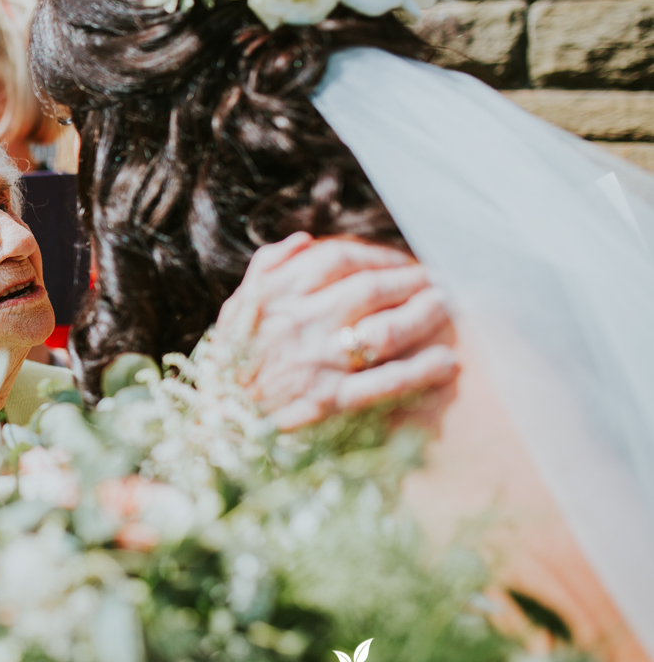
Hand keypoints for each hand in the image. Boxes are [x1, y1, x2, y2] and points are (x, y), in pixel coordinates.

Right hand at [213, 232, 459, 430]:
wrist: (215, 422)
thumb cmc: (228, 362)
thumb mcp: (235, 307)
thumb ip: (266, 266)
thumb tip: (304, 239)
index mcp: (274, 295)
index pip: (336, 259)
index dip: (376, 255)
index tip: (399, 260)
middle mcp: (298, 323)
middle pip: (370, 289)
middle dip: (412, 281)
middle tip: (438, 280)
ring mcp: (316, 362)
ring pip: (384, 329)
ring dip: (424, 315)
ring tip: (446, 308)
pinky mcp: (329, 401)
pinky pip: (385, 382)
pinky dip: (421, 370)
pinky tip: (447, 361)